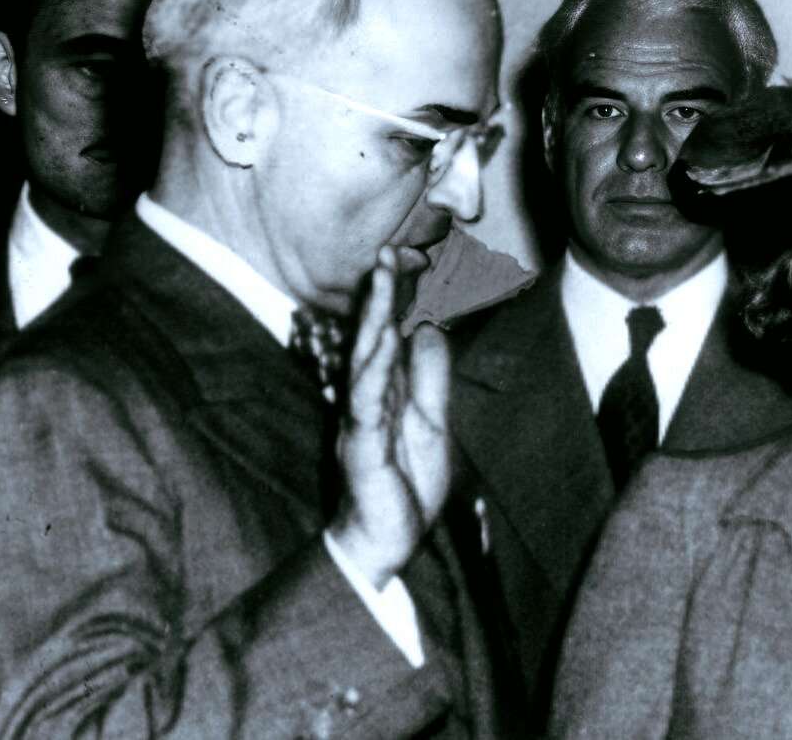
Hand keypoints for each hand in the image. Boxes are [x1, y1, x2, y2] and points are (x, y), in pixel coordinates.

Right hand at [328, 245, 453, 587]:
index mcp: (387, 391)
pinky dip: (374, 370)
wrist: (388, 539)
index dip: (397, 300)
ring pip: (365, 361)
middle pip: (373, 338)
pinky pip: (365, 402)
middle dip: (381, 295)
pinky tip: (381, 342)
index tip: (405, 259)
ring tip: (382, 282)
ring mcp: (360, 420)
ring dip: (374, 319)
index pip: (391, 337)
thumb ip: (429, 377)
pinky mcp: (359, 446)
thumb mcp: (432, 421)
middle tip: (387, 252)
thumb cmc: (406, 482)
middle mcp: (368, 398)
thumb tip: (431, 329)